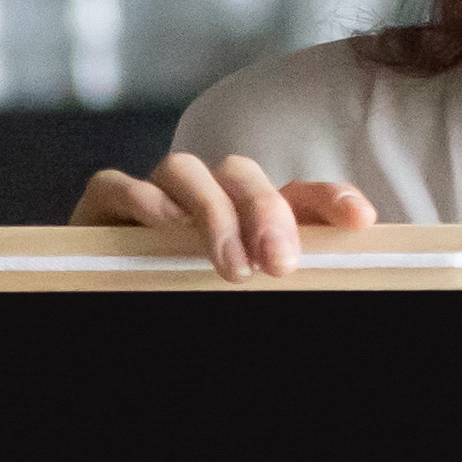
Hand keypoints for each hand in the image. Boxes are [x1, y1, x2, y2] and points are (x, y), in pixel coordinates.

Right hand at [70, 152, 380, 280]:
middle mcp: (204, 199)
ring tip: (230, 266)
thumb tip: (298, 281)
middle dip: (267, 212)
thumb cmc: (175, 293)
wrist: (102, 289)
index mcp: (246, 220)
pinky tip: (163, 225)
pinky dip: (142, 199)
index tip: (359, 220)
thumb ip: (266, 281)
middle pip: (242, 174)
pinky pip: (117, 184)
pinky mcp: (101, 207)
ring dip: (213, 211)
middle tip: (280, 265)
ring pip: (186, 169)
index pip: (296, 195)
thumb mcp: (227, 292)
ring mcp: (152, 197)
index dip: (329, 198)